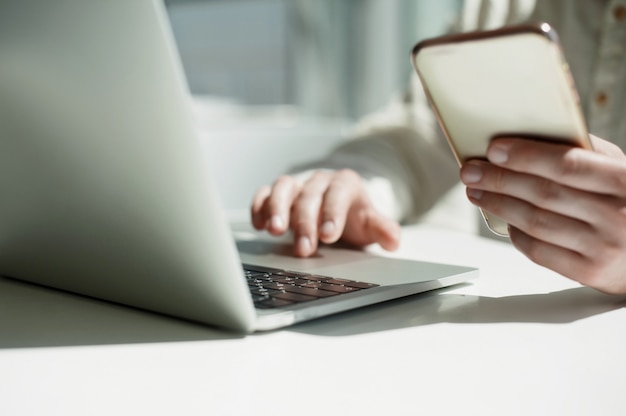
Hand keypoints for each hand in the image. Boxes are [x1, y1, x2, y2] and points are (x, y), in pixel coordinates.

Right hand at [250, 169, 400, 256]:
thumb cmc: (353, 217)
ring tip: (275, 231)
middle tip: (304, 249)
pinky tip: (258, 225)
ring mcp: (297, 185)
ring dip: (277, 209)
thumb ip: (382, 229)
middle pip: (309, 197)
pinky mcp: (279, 194)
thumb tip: (394, 240)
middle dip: (305, 223)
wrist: (340, 209)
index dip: (332, 214)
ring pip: (283, 188)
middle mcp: (319, 181)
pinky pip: (264, 194)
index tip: (328, 235)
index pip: (337, 195)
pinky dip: (259, 207)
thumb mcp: (370, 223)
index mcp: (344, 184)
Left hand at [460, 134, 625, 293]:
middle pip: (543, 194)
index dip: (526, 156)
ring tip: (476, 192)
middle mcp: (616, 216)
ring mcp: (602, 247)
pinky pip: (539, 251)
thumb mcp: (622, 171)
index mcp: (625, 182)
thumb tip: (535, 131)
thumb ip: (586, 151)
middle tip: (470, 171)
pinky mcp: (589, 273)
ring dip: (498, 205)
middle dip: (500, 180)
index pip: (567, 165)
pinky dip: (515, 233)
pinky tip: (502, 219)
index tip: (494, 149)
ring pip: (536, 222)